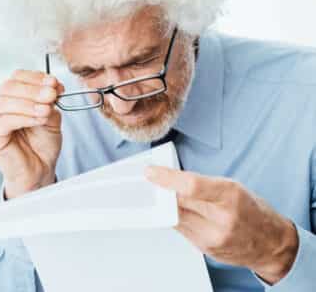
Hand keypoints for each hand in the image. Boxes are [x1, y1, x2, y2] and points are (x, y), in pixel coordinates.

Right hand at [0, 69, 63, 198]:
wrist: (39, 170)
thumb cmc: (42, 144)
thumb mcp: (51, 116)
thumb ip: (50, 101)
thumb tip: (53, 85)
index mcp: (7, 97)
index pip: (16, 77)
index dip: (36, 77)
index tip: (56, 83)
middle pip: (8, 86)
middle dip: (34, 89)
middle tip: (52, 94)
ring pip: (5, 101)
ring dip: (30, 102)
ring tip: (47, 109)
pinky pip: (6, 120)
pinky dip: (25, 117)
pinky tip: (40, 119)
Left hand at [145, 167, 298, 284]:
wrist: (270, 244)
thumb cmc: (252, 211)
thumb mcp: (233, 187)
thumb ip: (202, 184)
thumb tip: (170, 179)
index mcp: (230, 195)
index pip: (191, 186)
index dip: (166, 178)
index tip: (150, 172)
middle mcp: (222, 218)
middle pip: (178, 202)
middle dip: (161, 191)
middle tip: (150, 181)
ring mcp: (212, 236)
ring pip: (175, 216)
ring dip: (164, 205)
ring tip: (159, 194)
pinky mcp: (204, 248)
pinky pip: (180, 229)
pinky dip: (174, 217)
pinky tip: (173, 210)